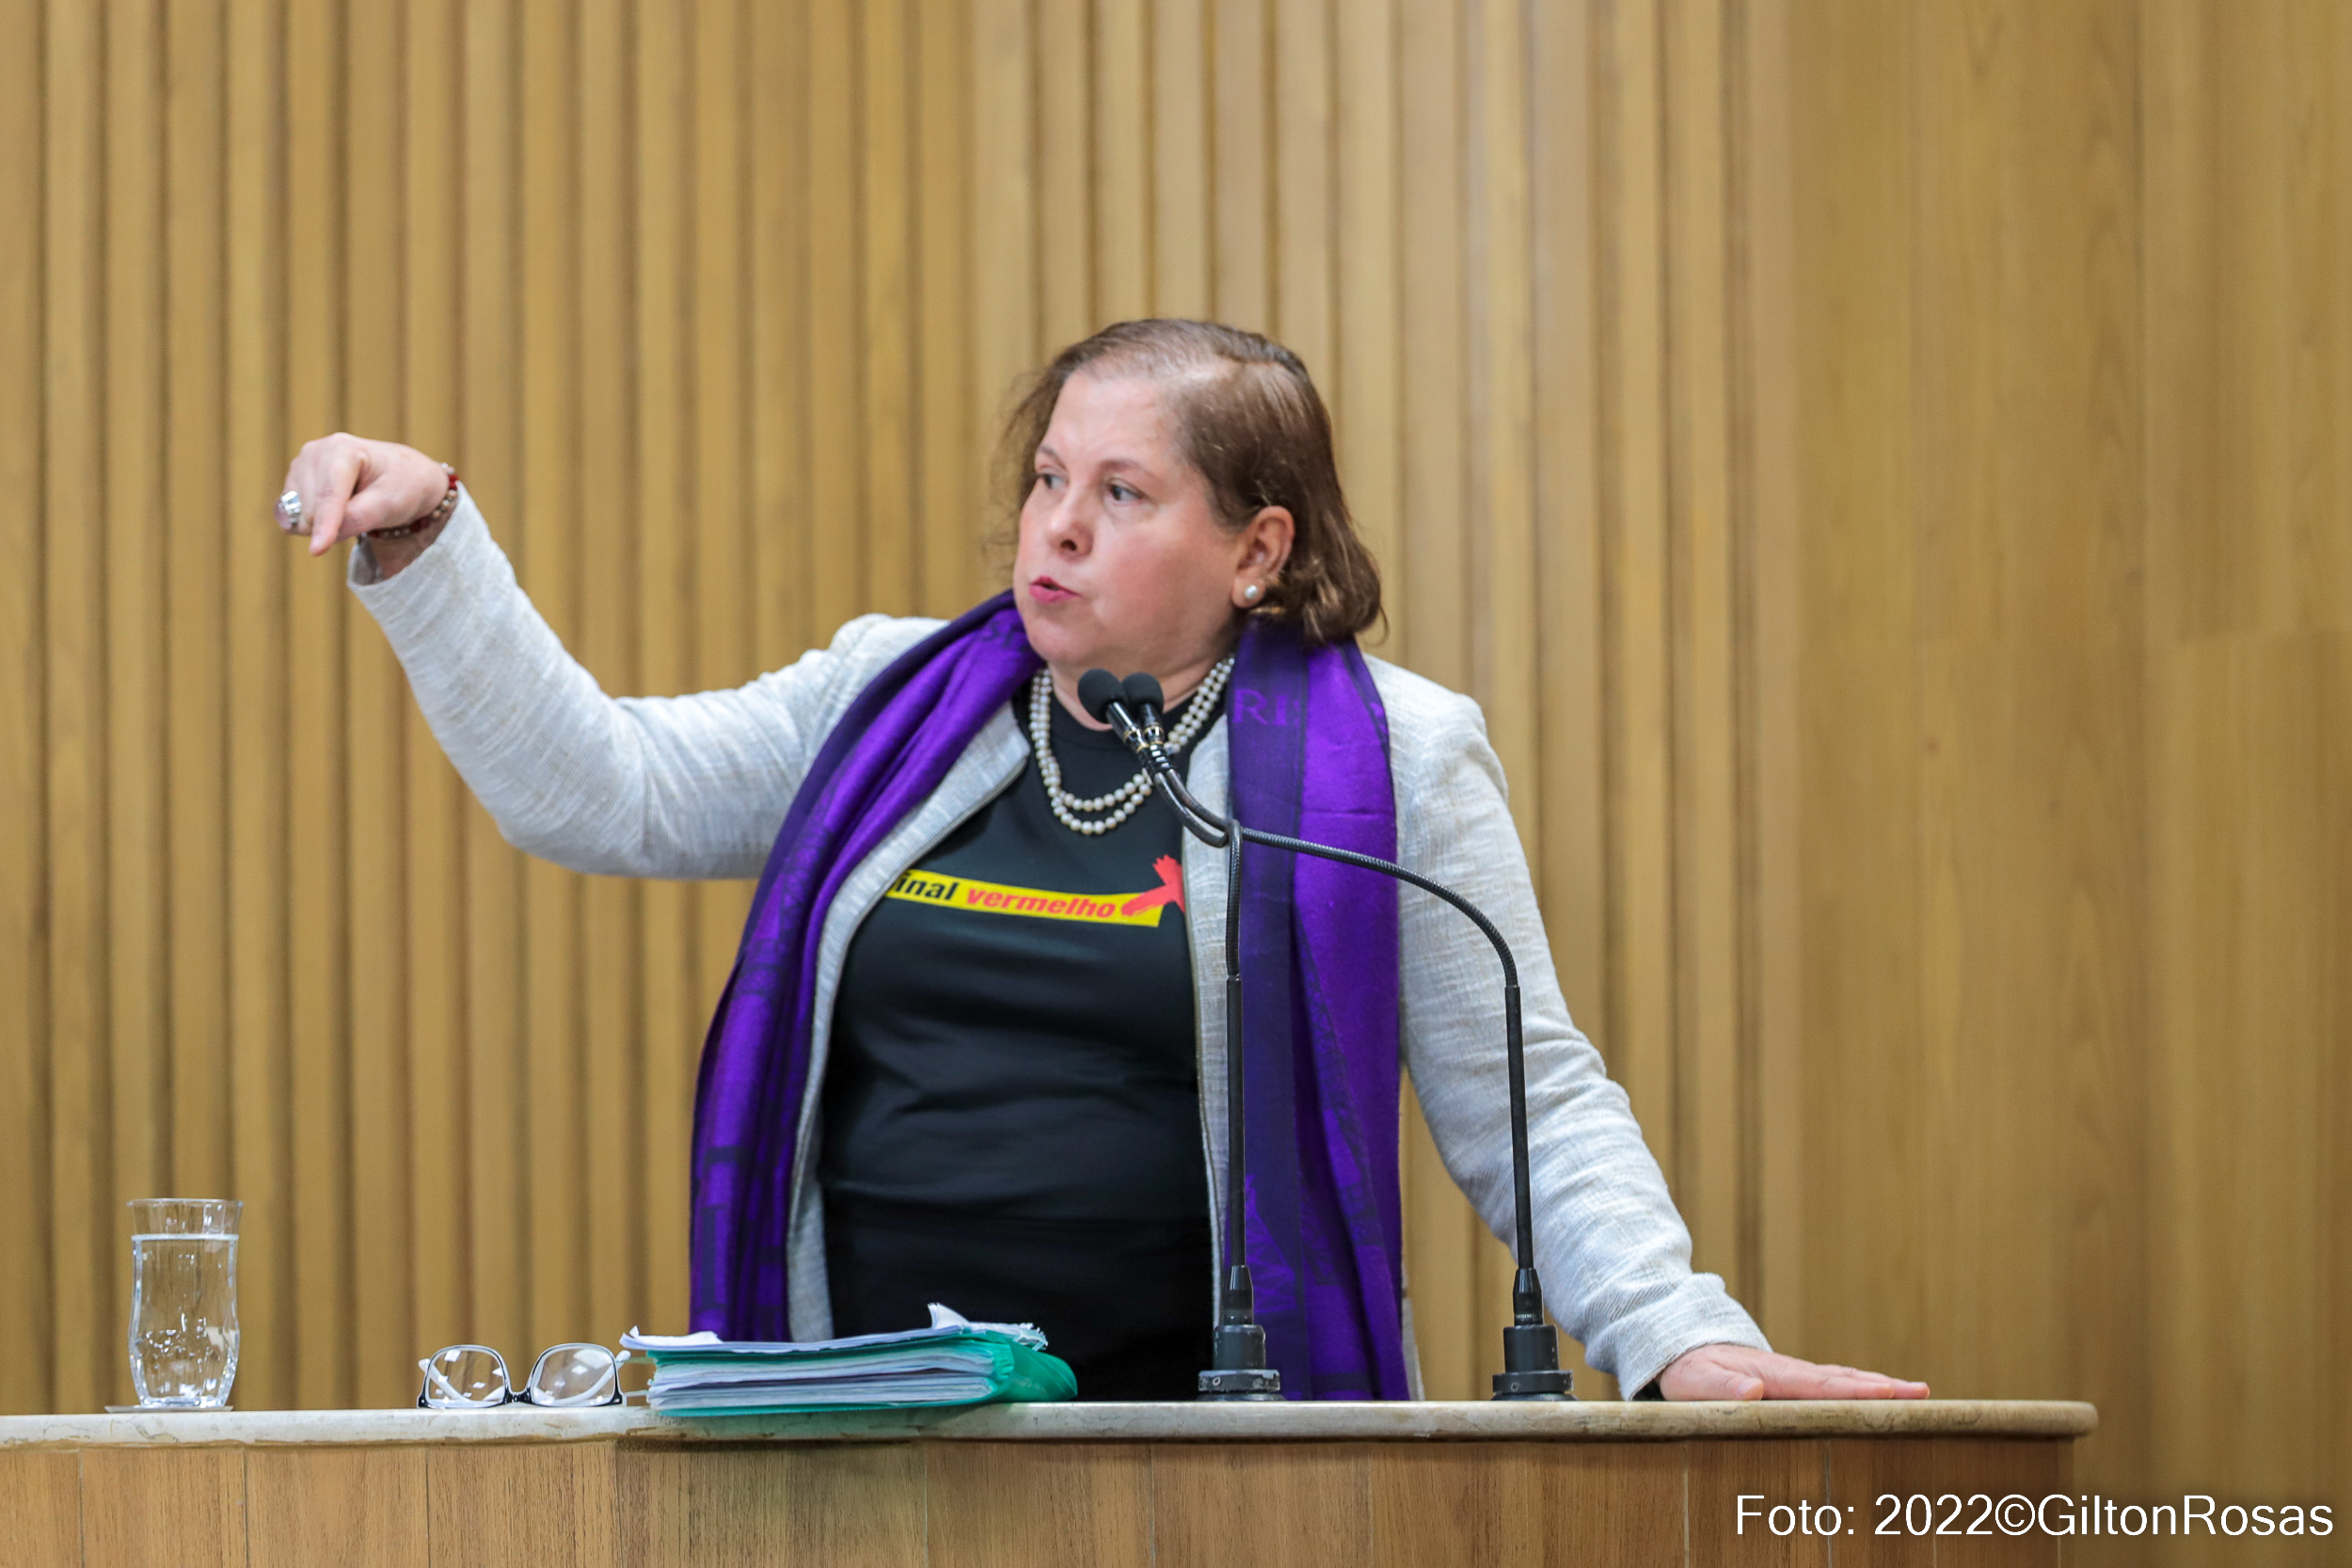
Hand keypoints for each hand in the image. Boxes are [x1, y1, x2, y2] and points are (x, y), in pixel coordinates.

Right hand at [277, 433, 448, 557]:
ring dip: (325, 523)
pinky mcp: (294, 481)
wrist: (404, 475)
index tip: (317, 551)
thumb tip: (319, 536)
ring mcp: (301, 465)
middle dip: (334, 524)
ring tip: (353, 506)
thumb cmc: (402, 486)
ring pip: (299, 515)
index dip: (324, 524)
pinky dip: (313, 522)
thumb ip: (357, 519)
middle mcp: (315, 452)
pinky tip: (333, 510)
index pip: (329, 494)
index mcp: (343, 450)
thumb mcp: (390, 504)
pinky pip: (291, 516)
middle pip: (312, 509)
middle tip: (365, 512)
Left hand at [1658, 1343, 1929, 1400]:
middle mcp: (1790, 1372)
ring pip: (1844, 1378)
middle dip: (1884, 1387)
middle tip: (1924, 1394)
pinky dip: (1861, 1386)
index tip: (1887, 1392)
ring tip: (1918, 1393)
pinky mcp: (1793, 1382)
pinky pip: (1834, 1383)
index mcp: (1772, 1375)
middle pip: (1843, 1379)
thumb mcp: (1694, 1380)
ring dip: (1880, 1385)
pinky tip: (1881, 1393)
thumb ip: (1723, 1386)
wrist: (1681, 1346)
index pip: (1819, 1385)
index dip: (1853, 1391)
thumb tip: (1754, 1388)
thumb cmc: (1686, 1369)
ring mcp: (1794, 1375)